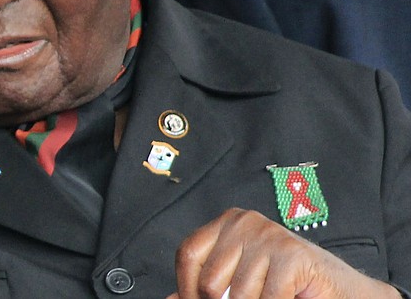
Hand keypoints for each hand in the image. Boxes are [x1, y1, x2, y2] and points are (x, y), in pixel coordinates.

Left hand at [167, 208, 400, 298]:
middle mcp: (245, 222)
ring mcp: (269, 235)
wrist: (342, 290)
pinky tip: (286, 298)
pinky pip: (267, 298)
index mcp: (228, 223)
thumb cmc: (289, 283)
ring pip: (239, 295)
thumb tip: (172, 298)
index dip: (186, 288)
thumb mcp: (241, 279)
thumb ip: (208, 286)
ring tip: (268, 297)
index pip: (188, 254)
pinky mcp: (292, 255)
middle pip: (210, 280)